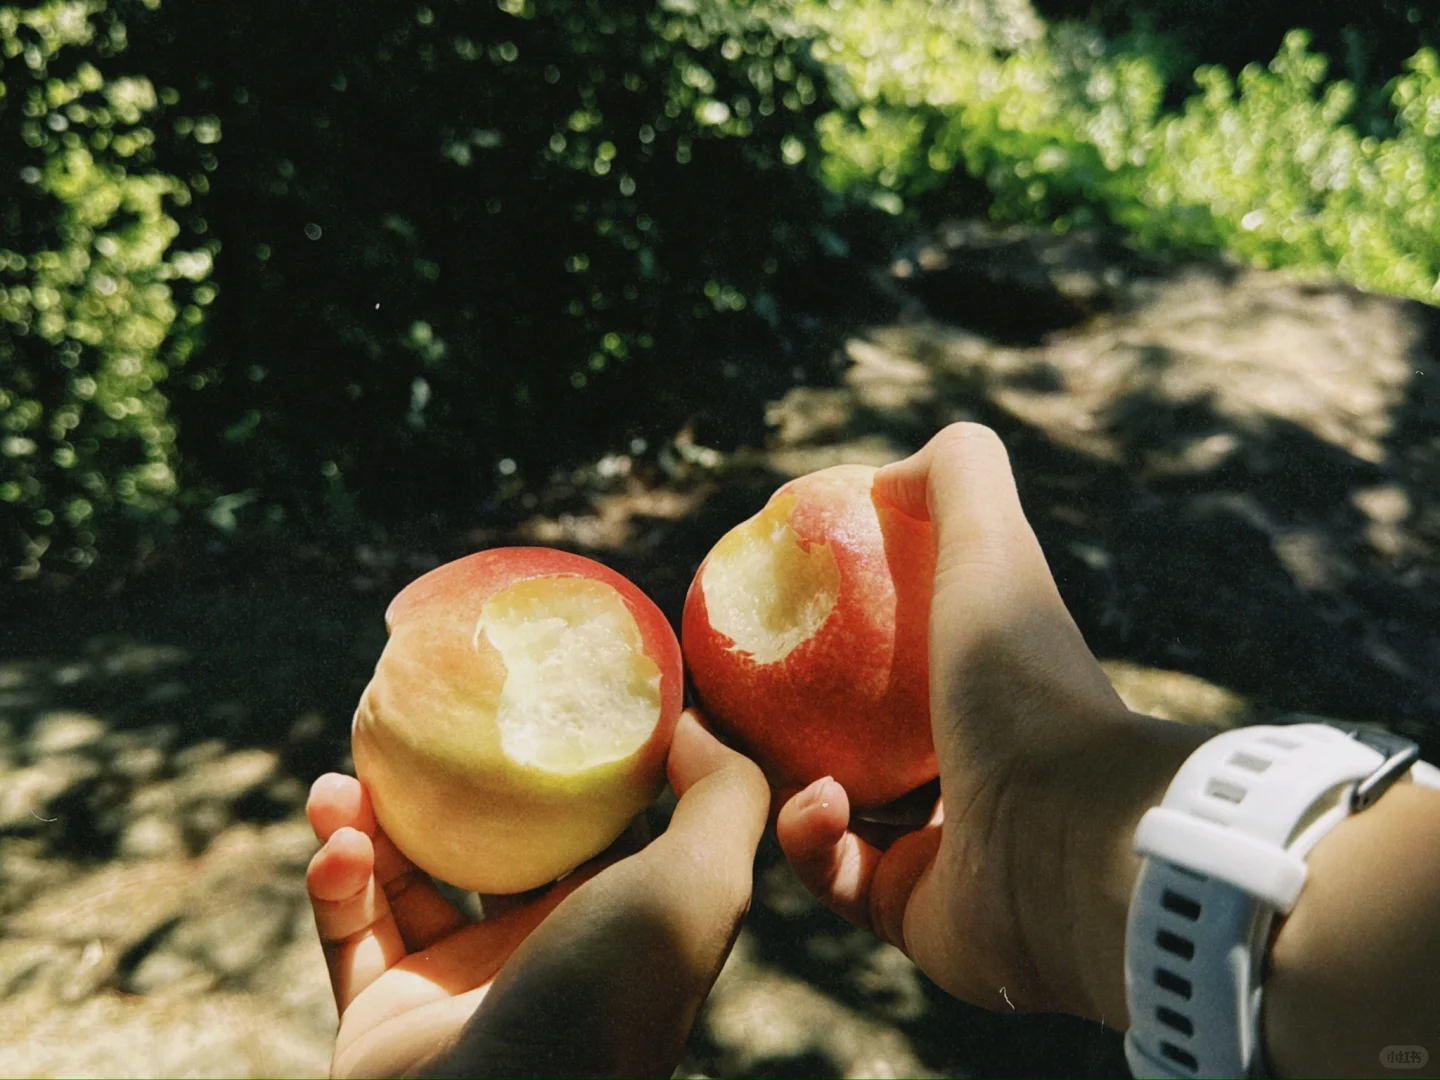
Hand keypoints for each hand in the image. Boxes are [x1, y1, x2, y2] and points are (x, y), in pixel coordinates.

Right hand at [307, 709, 768, 1077]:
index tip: (529, 683)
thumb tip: (696, 721)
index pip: (589, 816)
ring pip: (403, 873)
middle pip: (487, 836)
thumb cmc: (605, 1004)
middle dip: (447, 779)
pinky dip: (336, 881)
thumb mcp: (697, 886)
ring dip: (368, 819)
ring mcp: (457, 982)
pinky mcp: (381, 1014)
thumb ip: (724, 799)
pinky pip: (350, 929)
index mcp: (612, 917)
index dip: (563, 752)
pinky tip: (339, 847)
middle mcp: (538, 947)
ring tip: (341, 784)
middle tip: (410, 721)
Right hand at [775, 423, 1206, 1019]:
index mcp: (981, 687)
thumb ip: (958, 477)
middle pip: (852, 730)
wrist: (1068, 845)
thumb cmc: (1025, 686)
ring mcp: (942, 844)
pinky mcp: (913, 912)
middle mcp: (966, 763)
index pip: (891, 650)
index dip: (828, 627)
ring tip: (740, 752)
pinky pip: (833, 873)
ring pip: (828, 808)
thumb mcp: (990, 548)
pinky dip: (809, 840)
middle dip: (780, 714)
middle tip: (721, 695)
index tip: (763, 610)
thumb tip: (888, 474)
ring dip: (779, 779)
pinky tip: (813, 807)